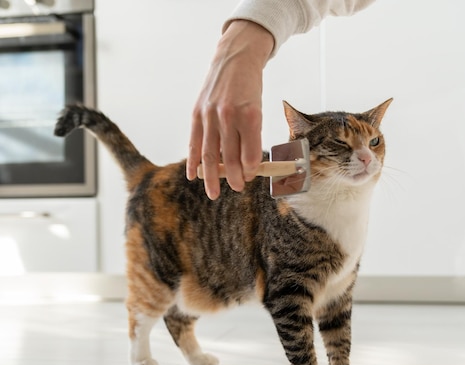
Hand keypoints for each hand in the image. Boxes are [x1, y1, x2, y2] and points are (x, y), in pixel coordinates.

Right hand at [187, 20, 273, 198]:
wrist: (234, 59)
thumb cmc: (250, 88)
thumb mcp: (258, 110)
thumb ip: (251, 136)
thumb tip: (246, 166)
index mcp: (250, 115)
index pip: (250, 153)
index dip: (250, 170)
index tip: (250, 176)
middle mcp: (229, 116)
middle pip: (230, 157)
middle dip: (234, 177)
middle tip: (238, 187)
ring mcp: (210, 115)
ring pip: (210, 154)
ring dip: (213, 177)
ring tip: (215, 192)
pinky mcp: (196, 113)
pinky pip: (194, 143)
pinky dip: (193, 161)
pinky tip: (194, 175)